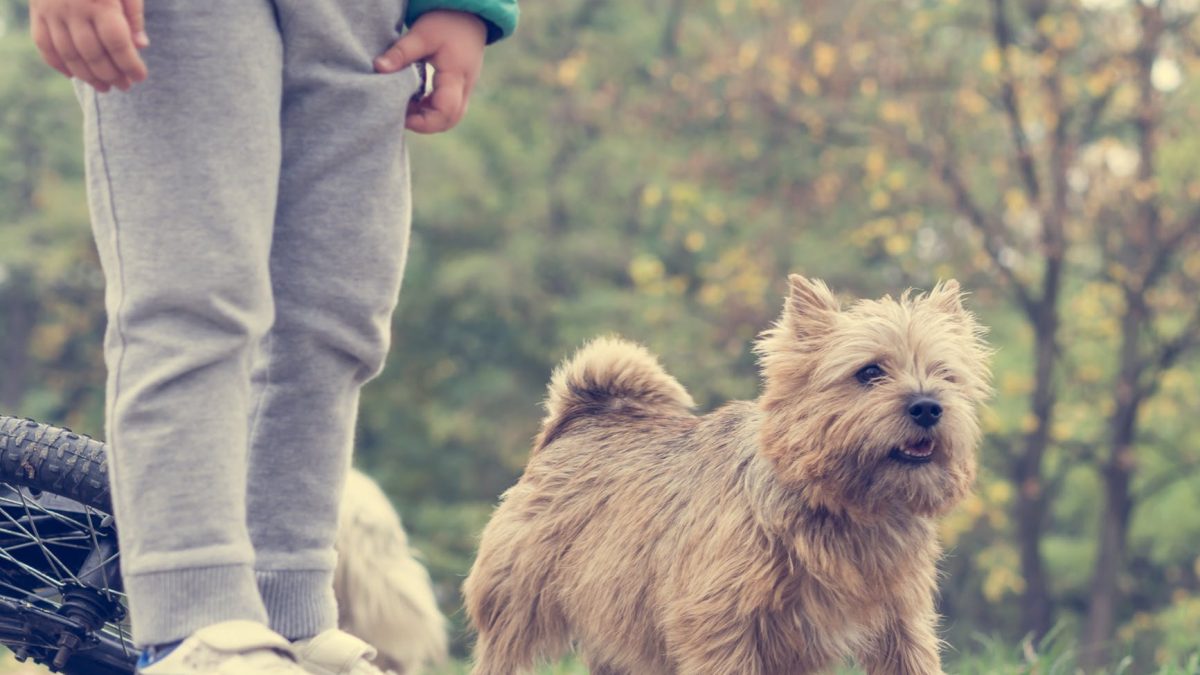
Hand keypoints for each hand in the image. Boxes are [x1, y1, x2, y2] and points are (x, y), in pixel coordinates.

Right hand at [29, 0, 148, 92]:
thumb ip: (133, 15)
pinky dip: (59, 64)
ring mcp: (52, 12)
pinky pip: (45, 46)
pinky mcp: (37, 13)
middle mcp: (74, 9)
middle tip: (125, 86)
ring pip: (69, 55)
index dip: (130, 64)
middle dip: (112, 75)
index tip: (141, 77)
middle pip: (93, 54)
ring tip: (105, 87)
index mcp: (101, 3)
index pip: (117, 43)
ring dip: (88, 76)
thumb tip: (141, 46)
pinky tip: (75, 75)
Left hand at [374, 10, 486, 133]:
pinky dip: (431, 109)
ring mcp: (465, 89)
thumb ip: (401, 53)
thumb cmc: (446, 22)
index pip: (445, 112)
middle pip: (449, 120)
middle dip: (425, 124)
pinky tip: (414, 99)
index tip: (402, 115)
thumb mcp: (421, 34)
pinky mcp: (461, 87)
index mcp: (455, 77)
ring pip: (450, 117)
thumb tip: (378, 68)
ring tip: (406, 105)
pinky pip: (449, 108)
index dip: (423, 122)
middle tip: (402, 113)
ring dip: (428, 117)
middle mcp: (464, 87)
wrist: (469, 14)